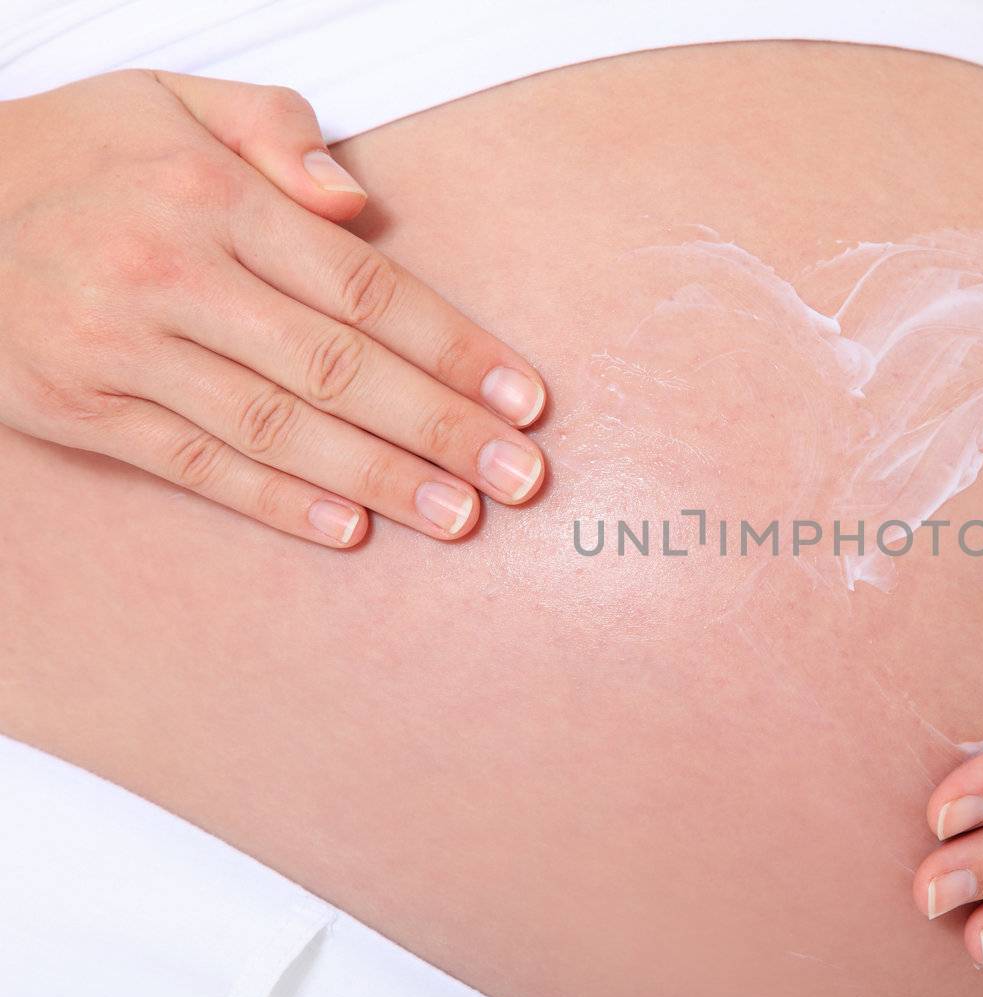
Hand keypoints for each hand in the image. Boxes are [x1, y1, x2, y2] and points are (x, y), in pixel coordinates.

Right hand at [0, 70, 548, 545]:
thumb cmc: (80, 154)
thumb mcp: (171, 100)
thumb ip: (277, 131)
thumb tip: (359, 200)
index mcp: (209, 197)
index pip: (362, 287)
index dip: (453, 348)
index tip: (523, 397)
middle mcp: (167, 273)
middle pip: (334, 366)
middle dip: (439, 427)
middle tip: (521, 476)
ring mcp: (117, 349)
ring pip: (273, 427)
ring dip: (377, 478)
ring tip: (458, 515)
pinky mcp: (79, 409)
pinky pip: (194, 465)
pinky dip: (275, 501)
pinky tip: (350, 530)